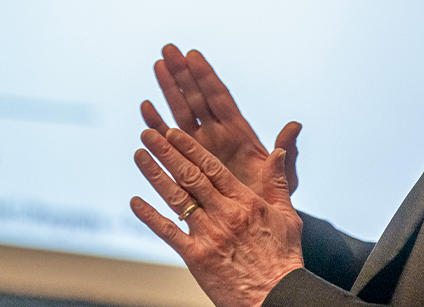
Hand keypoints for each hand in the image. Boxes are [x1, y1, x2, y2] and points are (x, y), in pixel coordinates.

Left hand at [131, 128, 303, 306]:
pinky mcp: (197, 258)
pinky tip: (135, 202)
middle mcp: (225, 214)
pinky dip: (151, 216)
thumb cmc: (284, 259)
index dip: (190, 148)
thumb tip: (277, 152)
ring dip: (155, 175)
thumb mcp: (288, 216)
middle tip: (148, 134)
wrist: (278, 296)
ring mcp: (209, 235)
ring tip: (139, 155)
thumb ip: (277, 182)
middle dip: (167, 153)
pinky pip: (169, 233)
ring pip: (177, 199)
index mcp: (246, 202)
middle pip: (191, 177)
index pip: (212, 168)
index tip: (173, 133)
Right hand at [141, 44, 301, 195]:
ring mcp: (200, 147)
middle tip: (168, 49)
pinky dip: (157, 123)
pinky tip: (146, 107)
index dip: (207, 77)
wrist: (254, 227)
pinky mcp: (185, 162)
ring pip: (181, 112)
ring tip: (157, 65)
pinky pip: (168, 139)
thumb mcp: (284, 178)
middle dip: (183, 74)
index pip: (220, 98)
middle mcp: (217, 134)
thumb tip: (294, 126)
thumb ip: (286, 153)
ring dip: (168, 89)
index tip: (193, 55)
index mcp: (240, 133)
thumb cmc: (272, 201)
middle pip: (197, 98)